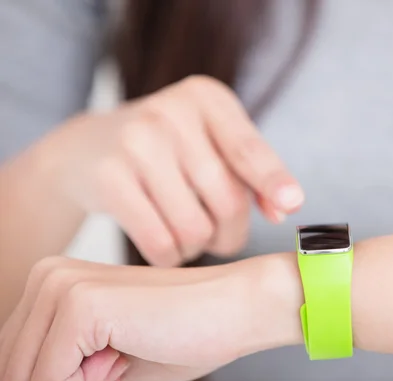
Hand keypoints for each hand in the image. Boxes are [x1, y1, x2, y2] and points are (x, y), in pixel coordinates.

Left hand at [0, 255, 301, 380]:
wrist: (235, 308)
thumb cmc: (183, 333)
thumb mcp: (101, 359)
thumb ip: (55, 370)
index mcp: (52, 283)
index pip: (12, 363)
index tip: (112, 359)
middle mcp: (47, 275)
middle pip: (11, 374)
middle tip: (121, 356)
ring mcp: (60, 285)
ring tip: (127, 348)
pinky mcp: (79, 303)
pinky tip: (130, 347)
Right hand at [44, 75, 303, 266]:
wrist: (86, 148)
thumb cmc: (167, 150)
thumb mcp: (210, 142)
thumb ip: (250, 170)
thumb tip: (285, 208)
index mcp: (207, 98)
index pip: (248, 148)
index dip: (272, 179)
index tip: (293, 202)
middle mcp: (171, 113)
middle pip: (227, 199)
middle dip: (230, 233)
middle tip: (220, 237)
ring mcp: (135, 143)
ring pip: (194, 227)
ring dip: (198, 247)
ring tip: (188, 235)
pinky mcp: (108, 178)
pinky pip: (159, 242)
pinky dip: (170, 257)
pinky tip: (165, 246)